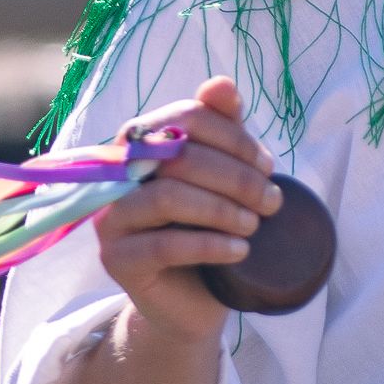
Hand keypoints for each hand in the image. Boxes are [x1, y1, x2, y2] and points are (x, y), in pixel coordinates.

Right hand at [94, 77, 285, 346]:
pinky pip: (164, 245)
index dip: (234, 138)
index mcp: (142, 143)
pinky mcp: (115, 260)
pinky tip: (240, 251)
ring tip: (255, 225)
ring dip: (223, 210)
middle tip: (272, 202)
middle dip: (237, 177)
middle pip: (179, 157)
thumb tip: (221, 83)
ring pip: (168, 198)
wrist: (192, 300)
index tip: (268, 166)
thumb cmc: (209, 227)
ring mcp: (110, 218)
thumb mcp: (224, 175)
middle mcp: (117, 175)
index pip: (185, 118)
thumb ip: (222, 128)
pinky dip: (210, 244)